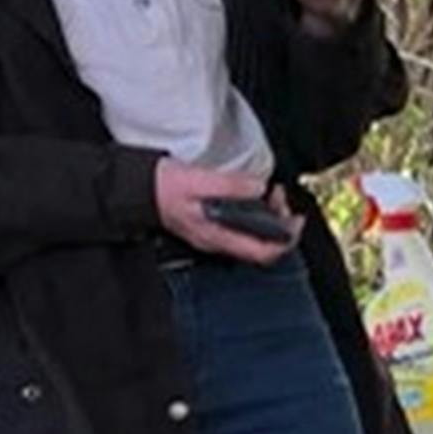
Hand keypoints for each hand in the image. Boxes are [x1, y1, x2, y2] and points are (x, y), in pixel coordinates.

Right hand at [157, 161, 297, 259]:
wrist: (136, 190)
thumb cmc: (163, 186)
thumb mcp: (197, 180)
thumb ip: (229, 185)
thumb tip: (259, 187)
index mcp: (217, 236)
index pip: (262, 252)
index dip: (286, 239)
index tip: (296, 218)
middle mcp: (219, 241)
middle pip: (262, 244)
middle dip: (279, 222)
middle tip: (279, 196)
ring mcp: (216, 235)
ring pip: (254, 235)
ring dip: (269, 215)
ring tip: (270, 192)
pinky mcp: (213, 225)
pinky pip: (244, 226)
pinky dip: (256, 212)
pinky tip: (255, 195)